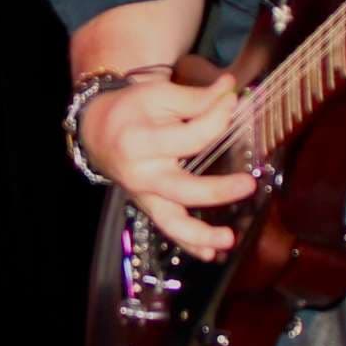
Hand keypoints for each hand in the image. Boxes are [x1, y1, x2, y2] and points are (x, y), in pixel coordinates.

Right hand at [79, 70, 257, 261]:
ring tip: (228, 240)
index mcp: (141, 141)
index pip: (191, 137)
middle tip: (249, 184)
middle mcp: (141, 175)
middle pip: (183, 188)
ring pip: (172, 222)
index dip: (218, 118)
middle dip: (217, 190)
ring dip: (201, 235)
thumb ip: (196, 98)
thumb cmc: (130, 110)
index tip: (231, 102)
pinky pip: (169, 230)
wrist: (96, 131)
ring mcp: (144, 196)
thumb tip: (231, 91)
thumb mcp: (158, 95)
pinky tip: (212, 254)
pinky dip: (190, 244)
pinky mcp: (148, 207)